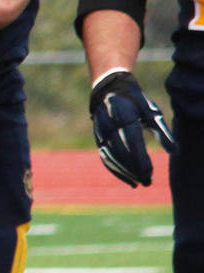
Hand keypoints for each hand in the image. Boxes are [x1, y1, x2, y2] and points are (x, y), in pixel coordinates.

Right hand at [90, 68, 178, 186]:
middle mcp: (109, 125)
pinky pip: (105, 157)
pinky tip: (127, 179)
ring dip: (124, 172)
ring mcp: (100, 132)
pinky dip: (115, 170)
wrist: (107, 89)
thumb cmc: (135, 100)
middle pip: (121, 152)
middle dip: (133, 169)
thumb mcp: (151, 111)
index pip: (132, 142)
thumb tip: (175, 151)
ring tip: (138, 183)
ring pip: (111, 156)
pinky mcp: (98, 138)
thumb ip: (162, 132)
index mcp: (124, 115)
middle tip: (147, 182)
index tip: (149, 173)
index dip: (140, 159)